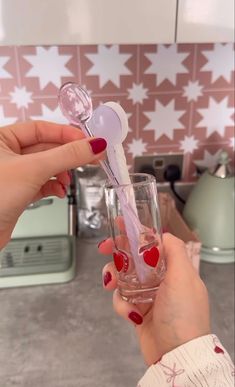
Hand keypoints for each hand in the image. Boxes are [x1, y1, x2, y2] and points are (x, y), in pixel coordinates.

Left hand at [0, 121, 105, 247]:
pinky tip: (59, 191)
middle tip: (91, 158)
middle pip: (46, 147)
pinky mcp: (17, 192)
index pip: (41, 129)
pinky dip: (53, 186)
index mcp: (2, 138)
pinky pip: (41, 183)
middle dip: (67, 155)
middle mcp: (6, 154)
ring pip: (45, 166)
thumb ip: (67, 155)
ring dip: (61, 173)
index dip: (66, 134)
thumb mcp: (34, 169)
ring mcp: (12, 174)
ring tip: (68, 181)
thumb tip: (96, 144)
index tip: (89, 142)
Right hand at [99, 233, 210, 364]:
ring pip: (123, 277)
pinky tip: (129, 312)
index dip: (135, 232)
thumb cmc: (182, 313)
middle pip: (134, 257)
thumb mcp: (184, 276)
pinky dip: (121, 303)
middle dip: (118, 252)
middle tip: (104, 250)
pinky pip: (122, 299)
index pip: (153, 243)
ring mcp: (148, 295)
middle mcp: (161, 279)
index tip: (119, 224)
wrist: (176, 354)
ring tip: (112, 285)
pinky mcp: (137, 310)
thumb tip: (163, 233)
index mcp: (174, 268)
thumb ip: (174, 250)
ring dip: (115, 279)